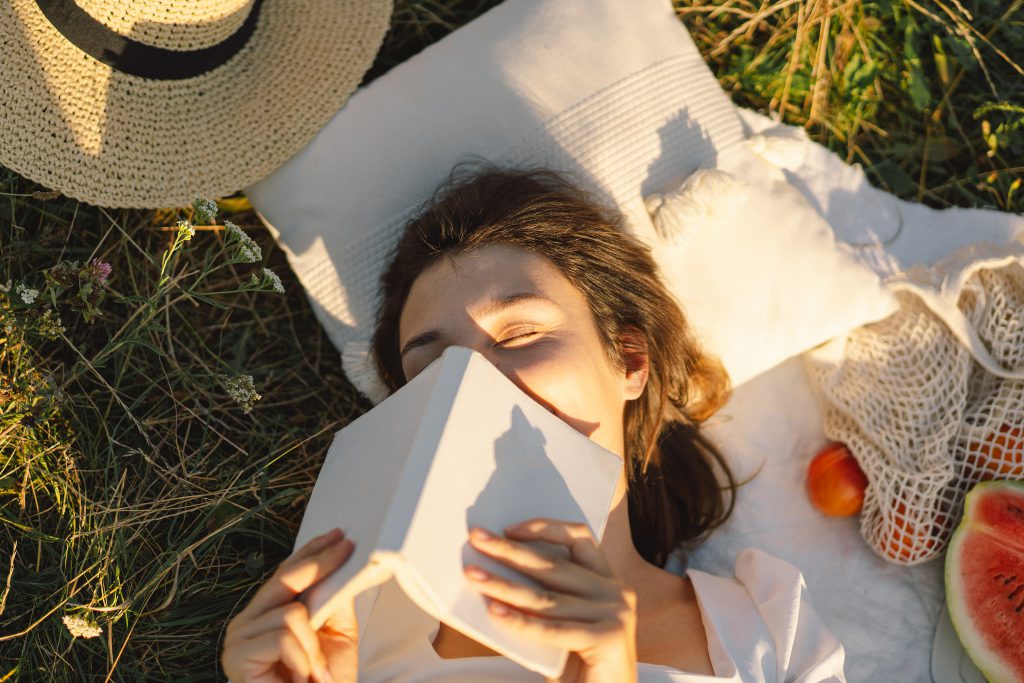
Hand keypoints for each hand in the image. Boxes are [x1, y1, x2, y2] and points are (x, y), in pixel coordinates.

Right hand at [222, 528, 358, 682]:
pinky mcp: (238, 656)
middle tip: (347, 549)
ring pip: (291, 613)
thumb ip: (334, 600)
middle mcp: (245, 622)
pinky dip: (303, 658)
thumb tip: (345, 563)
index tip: (339, 535)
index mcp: (264, 614)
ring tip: (316, 673)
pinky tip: (305, 677)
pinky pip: (283, 636)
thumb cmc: (323, 682)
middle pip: (285, 579)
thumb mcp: (336, 634)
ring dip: (313, 646)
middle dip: (320, 564)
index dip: (312, 552)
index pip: (286, 574)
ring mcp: (238, 639)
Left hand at [464, 519, 637, 682]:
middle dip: (510, 551)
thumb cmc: (579, 665)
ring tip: (474, 575)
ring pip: (546, 597)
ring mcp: (615, 614)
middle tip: (477, 539)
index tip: (509, 529)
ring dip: (504, 584)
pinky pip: (552, 629)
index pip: (579, 538)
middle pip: (554, 564)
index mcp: (607, 581)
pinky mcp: (608, 638)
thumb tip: (494, 571)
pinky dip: (520, 621)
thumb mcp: (562, 622)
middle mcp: (615, 592)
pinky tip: (495, 611)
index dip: (545, 528)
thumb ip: (544, 598)